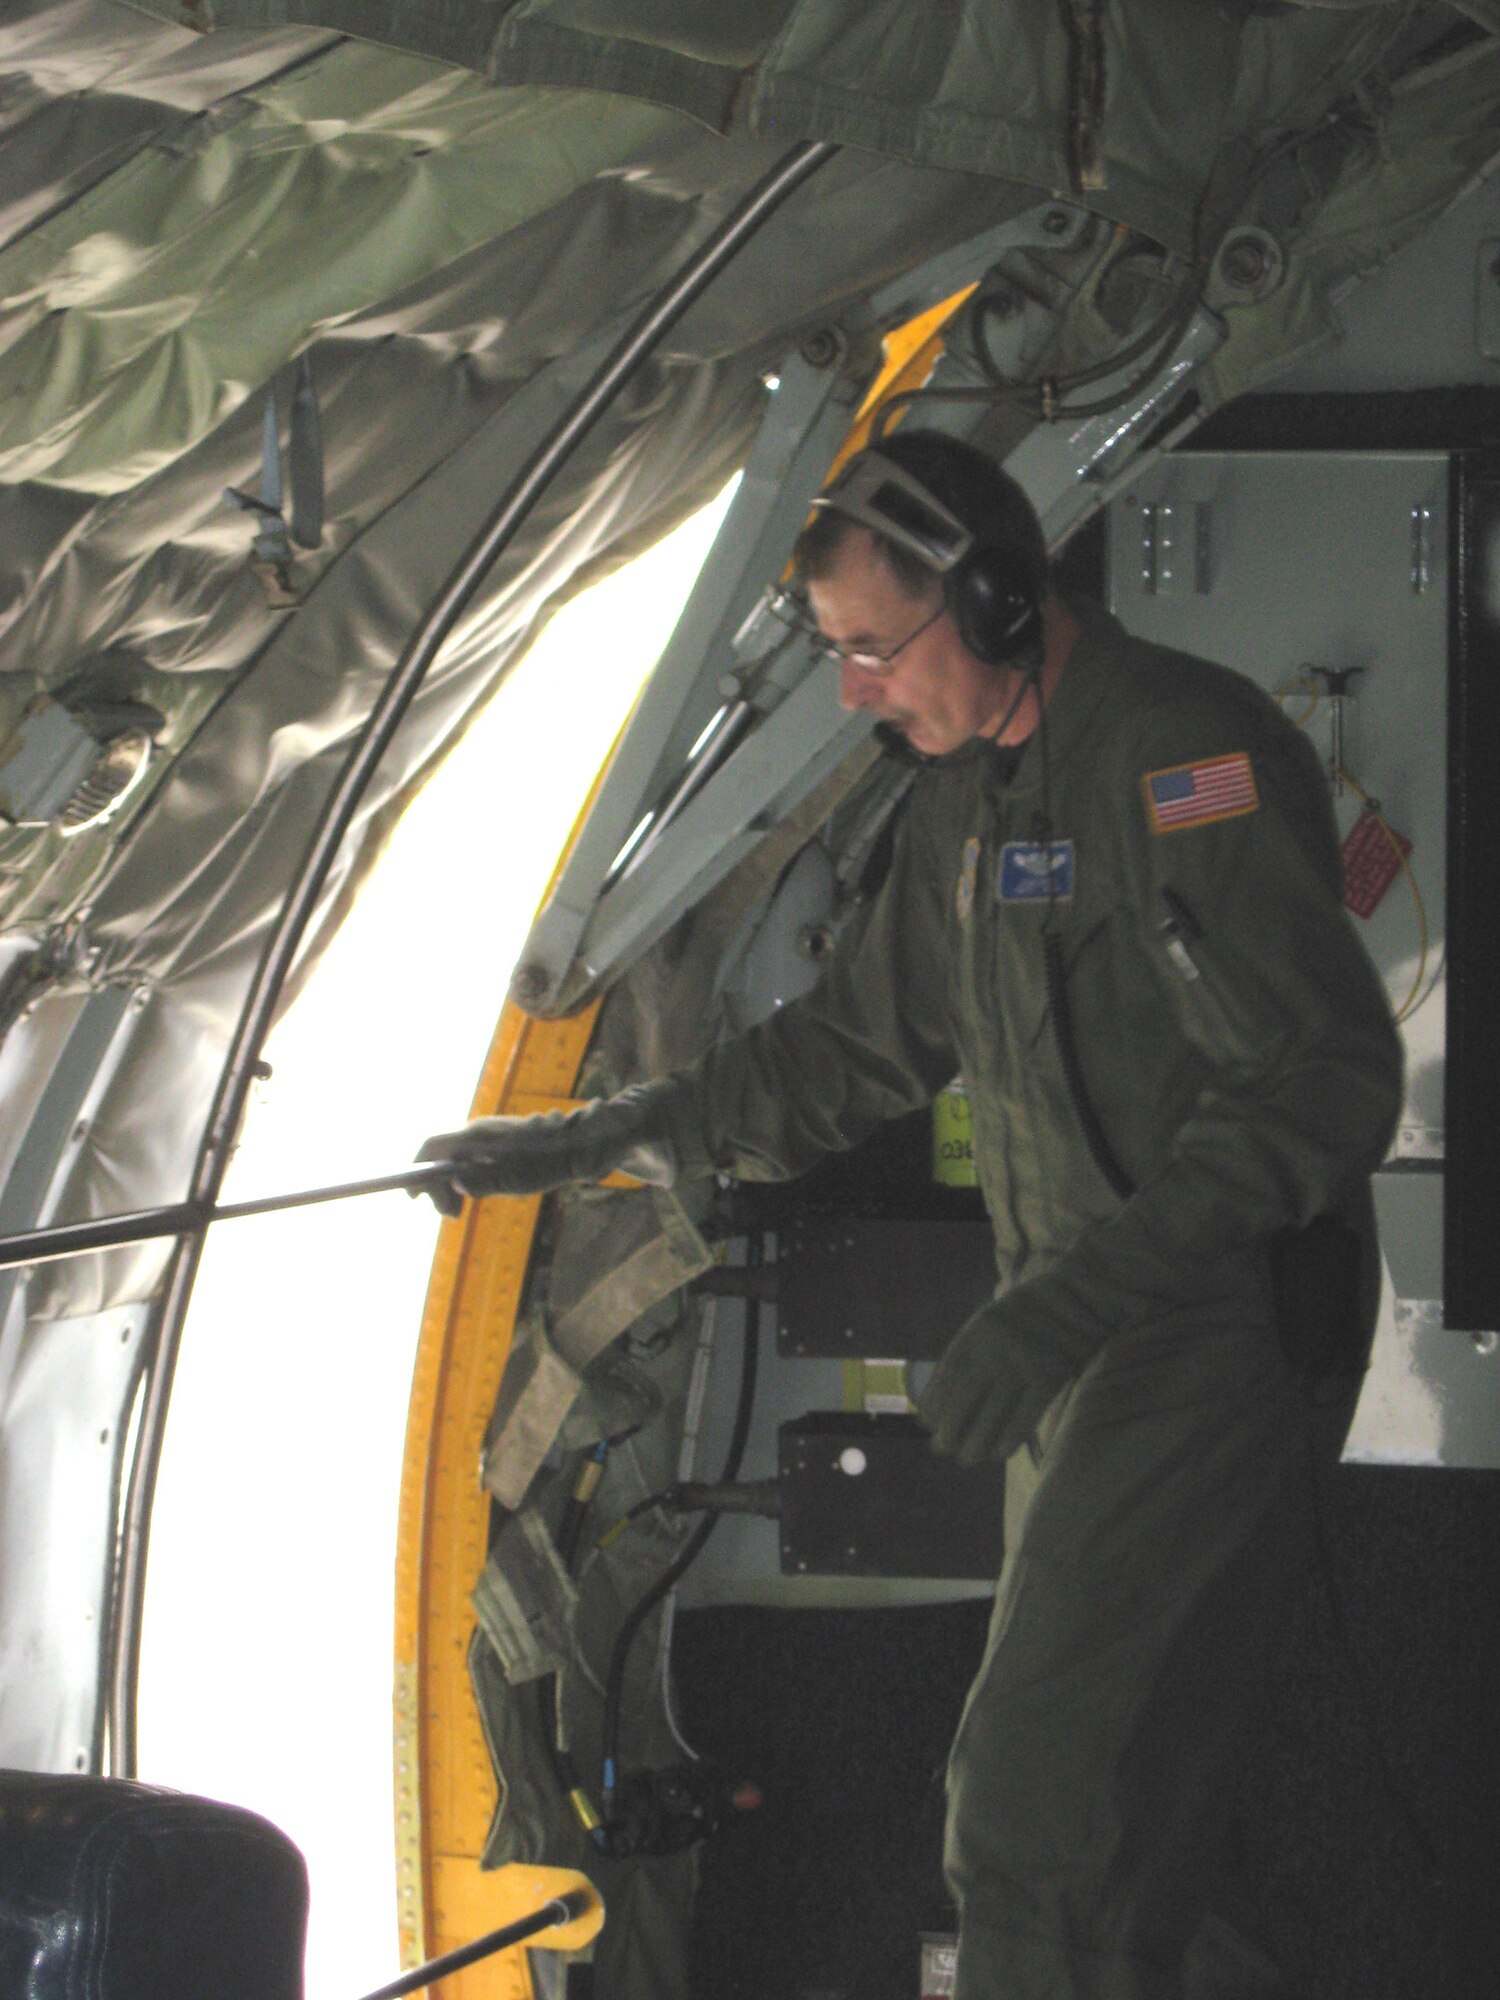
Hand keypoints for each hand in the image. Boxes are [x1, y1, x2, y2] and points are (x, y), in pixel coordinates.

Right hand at [414, 1084, 676, 1215]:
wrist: (584, 1145)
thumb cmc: (550, 1163)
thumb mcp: (514, 1179)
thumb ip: (481, 1181)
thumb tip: (451, 1182)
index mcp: (476, 1137)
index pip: (430, 1148)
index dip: (416, 1171)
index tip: (414, 1198)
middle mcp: (478, 1131)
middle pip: (441, 1156)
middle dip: (438, 1186)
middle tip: (454, 1215)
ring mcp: (490, 1134)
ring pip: (457, 1159)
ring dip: (454, 1185)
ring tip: (463, 1209)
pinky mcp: (502, 1140)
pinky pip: (472, 1159)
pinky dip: (468, 1177)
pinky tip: (480, 1194)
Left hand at [917, 1299, 1070, 1465]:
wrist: (1079, 1298)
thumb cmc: (1029, 1317)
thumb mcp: (993, 1323)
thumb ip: (971, 1353)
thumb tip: (941, 1398)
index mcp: (979, 1329)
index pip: (949, 1372)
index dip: (935, 1401)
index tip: (926, 1424)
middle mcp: (998, 1345)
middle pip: (967, 1395)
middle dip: (951, 1426)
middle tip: (943, 1449)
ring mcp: (1026, 1361)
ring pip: (995, 1410)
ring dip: (977, 1440)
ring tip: (967, 1459)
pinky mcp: (1053, 1375)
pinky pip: (1026, 1414)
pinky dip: (1009, 1437)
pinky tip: (998, 1453)